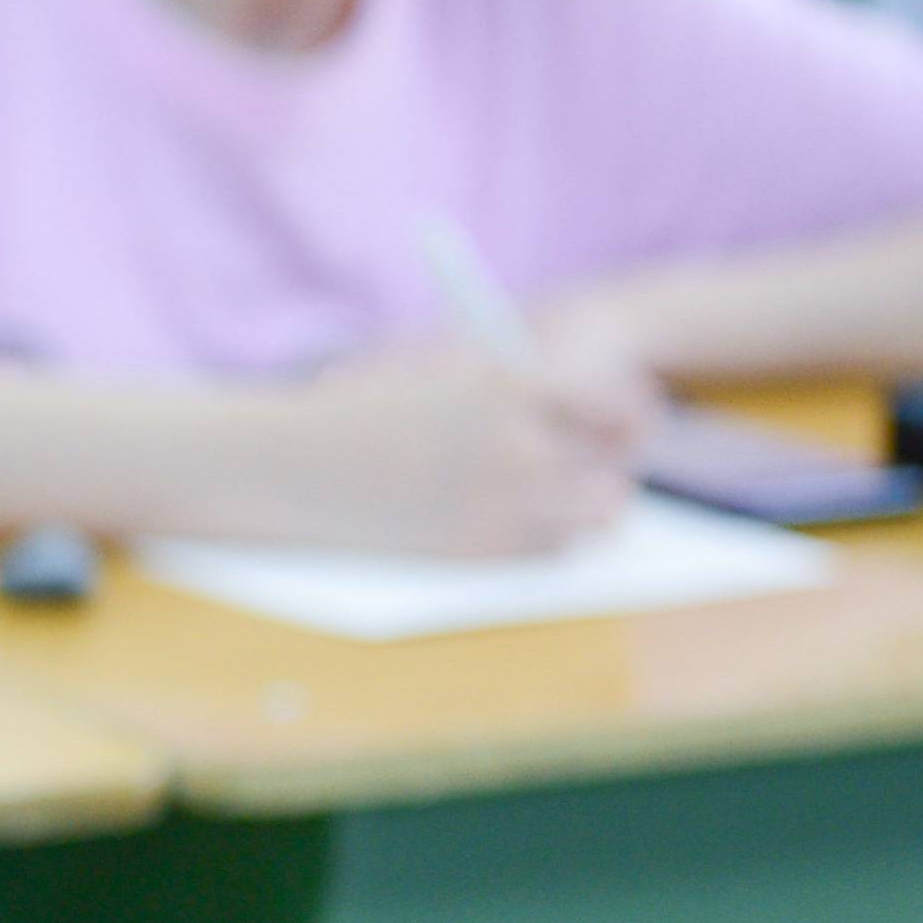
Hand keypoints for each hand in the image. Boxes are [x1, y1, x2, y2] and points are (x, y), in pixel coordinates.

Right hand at [258, 338, 651, 555]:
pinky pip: (552, 551)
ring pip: (594, 517)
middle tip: (600, 461)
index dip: (630, 414)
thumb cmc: (363, 408)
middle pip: (614, 467)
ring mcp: (497, 505)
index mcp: (510, 387)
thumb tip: (593, 404)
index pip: (620, 404)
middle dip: (611, 464)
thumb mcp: (448, 371)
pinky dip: (553, 536)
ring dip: (589, 505)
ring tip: (563, 492)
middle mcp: (516, 447)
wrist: (292, 464)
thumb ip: (521, 384)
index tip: (623, 418)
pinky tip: (522, 518)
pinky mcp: (475, 549)